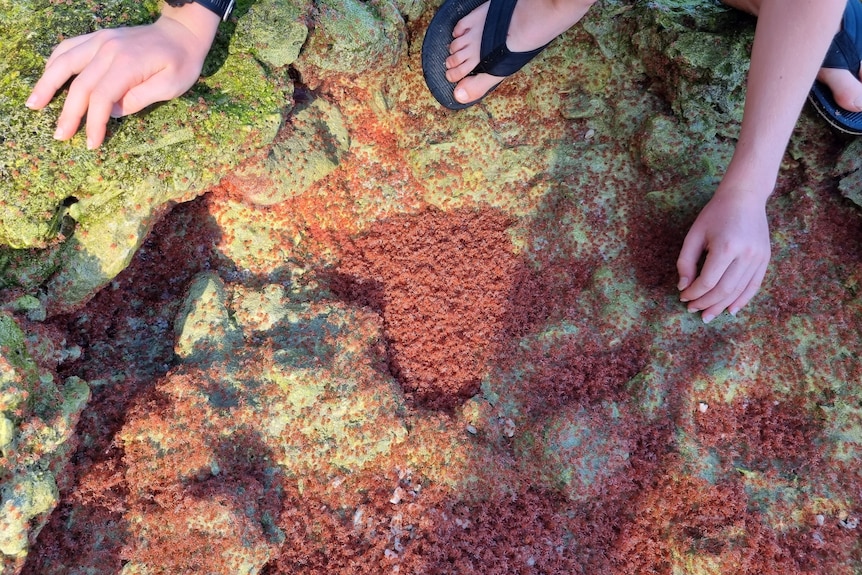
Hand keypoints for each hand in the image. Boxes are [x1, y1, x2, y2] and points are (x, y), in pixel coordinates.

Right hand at [26, 4, 219, 148]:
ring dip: (47, 84)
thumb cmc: (182, 62)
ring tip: (34, 104)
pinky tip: (47, 78)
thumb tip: (113, 112)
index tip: (91, 143)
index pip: (102, 97)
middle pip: (79, 84)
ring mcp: (101, 40)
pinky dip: (54, 63)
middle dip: (68, 113)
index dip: (94, 122)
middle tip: (60, 135)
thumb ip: (141, 99)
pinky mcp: (99, 38)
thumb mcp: (172, 86)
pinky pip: (68, 47)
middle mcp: (108, 50)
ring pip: (64, 62)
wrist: (182, 33)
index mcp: (128, 64)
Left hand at [676, 188, 770, 322]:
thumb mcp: (694, 234)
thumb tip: (683, 287)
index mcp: (726, 247)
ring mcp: (759, 258)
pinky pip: (754, 286)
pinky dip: (742, 300)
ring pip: (739, 291)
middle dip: (706, 303)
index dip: (694, 293)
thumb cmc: (715, 214)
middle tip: (692, 310)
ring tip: (707, 315)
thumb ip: (686, 262)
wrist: (745, 197)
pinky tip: (730, 310)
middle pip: (724, 290)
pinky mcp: (765, 259)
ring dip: (722, 305)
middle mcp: (746, 255)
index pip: (707, 281)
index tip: (683, 297)